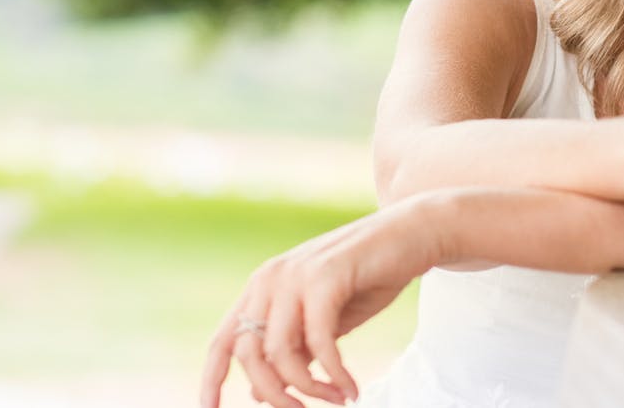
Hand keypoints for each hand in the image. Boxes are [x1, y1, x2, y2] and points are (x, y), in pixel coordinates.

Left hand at [200, 197, 443, 407]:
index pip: (223, 341)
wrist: (412, 233)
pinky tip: (352, 388)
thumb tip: (258, 393)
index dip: (210, 381)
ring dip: (308, 388)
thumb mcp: (325, 322)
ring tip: (337, 399)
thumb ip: (293, 350)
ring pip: (280, 353)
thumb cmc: (369, 278)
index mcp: (263, 286)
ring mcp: (296, 275)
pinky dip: (335, 373)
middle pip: (249, 355)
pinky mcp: (325, 277)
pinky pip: (319, 342)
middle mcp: (270, 278)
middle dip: (275, 395)